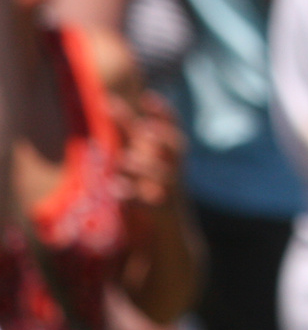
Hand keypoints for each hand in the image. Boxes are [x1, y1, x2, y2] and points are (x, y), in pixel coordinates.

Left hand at [110, 91, 184, 236]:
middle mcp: (174, 169)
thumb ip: (129, 133)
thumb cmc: (150, 187)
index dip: (163, 112)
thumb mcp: (140, 157)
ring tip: (123, 161)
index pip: (172, 128)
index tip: (146, 98)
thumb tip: (109, 101)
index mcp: (169, 154)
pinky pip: (153, 202)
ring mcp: (171, 190)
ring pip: (165, 174)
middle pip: (177, 146)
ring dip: (144, 167)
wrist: (169, 232)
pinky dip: (133, 196)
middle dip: (162, 136)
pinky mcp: (163, 210)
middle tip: (144, 128)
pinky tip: (116, 191)